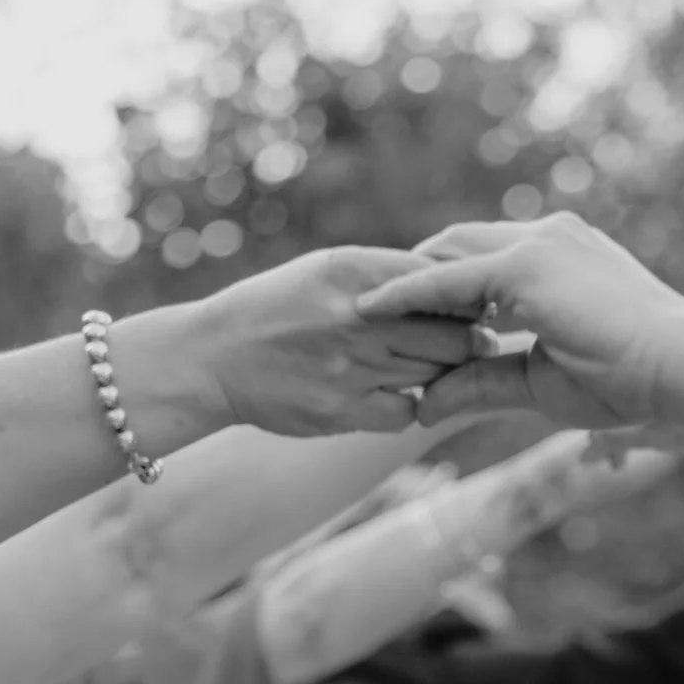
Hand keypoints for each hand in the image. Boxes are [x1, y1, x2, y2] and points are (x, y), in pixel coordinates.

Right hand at [174, 245, 480, 439]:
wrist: (213, 358)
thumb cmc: (278, 308)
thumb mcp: (328, 270)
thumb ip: (388, 274)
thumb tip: (455, 284)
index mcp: (355, 271)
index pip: (445, 284)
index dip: (468, 299)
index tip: (471, 308)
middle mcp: (358, 316)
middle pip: (456, 336)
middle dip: (470, 342)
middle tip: (471, 345)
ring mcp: (350, 366)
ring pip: (435, 376)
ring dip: (440, 375)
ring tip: (430, 367)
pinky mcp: (341, 410)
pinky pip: (406, 413)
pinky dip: (409, 407)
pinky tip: (393, 395)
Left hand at [357, 218, 683, 449]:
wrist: (679, 368)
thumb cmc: (630, 380)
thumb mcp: (539, 382)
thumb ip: (483, 383)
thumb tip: (423, 409)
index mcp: (563, 258)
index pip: (487, 265)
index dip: (445, 293)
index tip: (407, 322)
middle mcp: (548, 237)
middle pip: (459, 247)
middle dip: (415, 277)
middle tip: (369, 312)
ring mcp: (537, 244)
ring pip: (447, 255)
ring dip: (404, 281)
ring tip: (358, 309)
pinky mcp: (523, 265)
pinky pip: (446, 279)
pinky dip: (406, 294)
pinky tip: (369, 309)